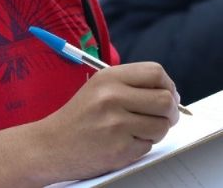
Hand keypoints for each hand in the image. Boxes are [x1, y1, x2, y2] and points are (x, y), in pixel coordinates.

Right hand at [34, 62, 180, 180]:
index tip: (169, 94)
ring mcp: (116, 125)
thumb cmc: (79, 116)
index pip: (156, 73)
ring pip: (161, 125)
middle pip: (165, 100)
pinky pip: (148, 146)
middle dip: (171, 111)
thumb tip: (172, 94)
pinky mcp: (119, 149)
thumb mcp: (100, 87)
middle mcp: (112, 98)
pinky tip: (125, 142)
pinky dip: (142, 146)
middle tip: (166, 117)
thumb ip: (132, 84)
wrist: (50, 146)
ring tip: (140, 130)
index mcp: (109, 78)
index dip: (168, 85)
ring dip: (157, 130)